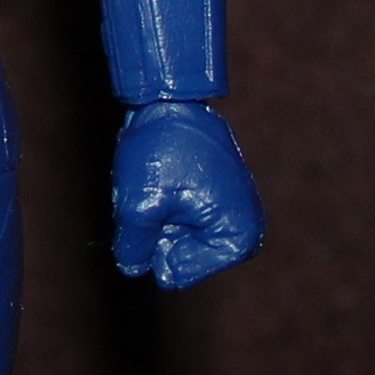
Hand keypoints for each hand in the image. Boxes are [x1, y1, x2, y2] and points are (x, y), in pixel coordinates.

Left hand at [111, 100, 262, 288]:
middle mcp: (242, 233)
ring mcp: (229, 216)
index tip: (160, 204)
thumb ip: (134, 246)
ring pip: (169, 238)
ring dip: (152, 217)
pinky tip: (159, 179)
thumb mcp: (139, 205)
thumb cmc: (162, 150)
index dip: (152, 243)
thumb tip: (132, 269)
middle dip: (153, 230)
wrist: (171, 101)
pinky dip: (157, 204)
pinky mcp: (214, 201)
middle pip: (174, 256)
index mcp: (237, 241)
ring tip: (157, 183)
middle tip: (155, 192)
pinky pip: (172, 218)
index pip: (176, 273)